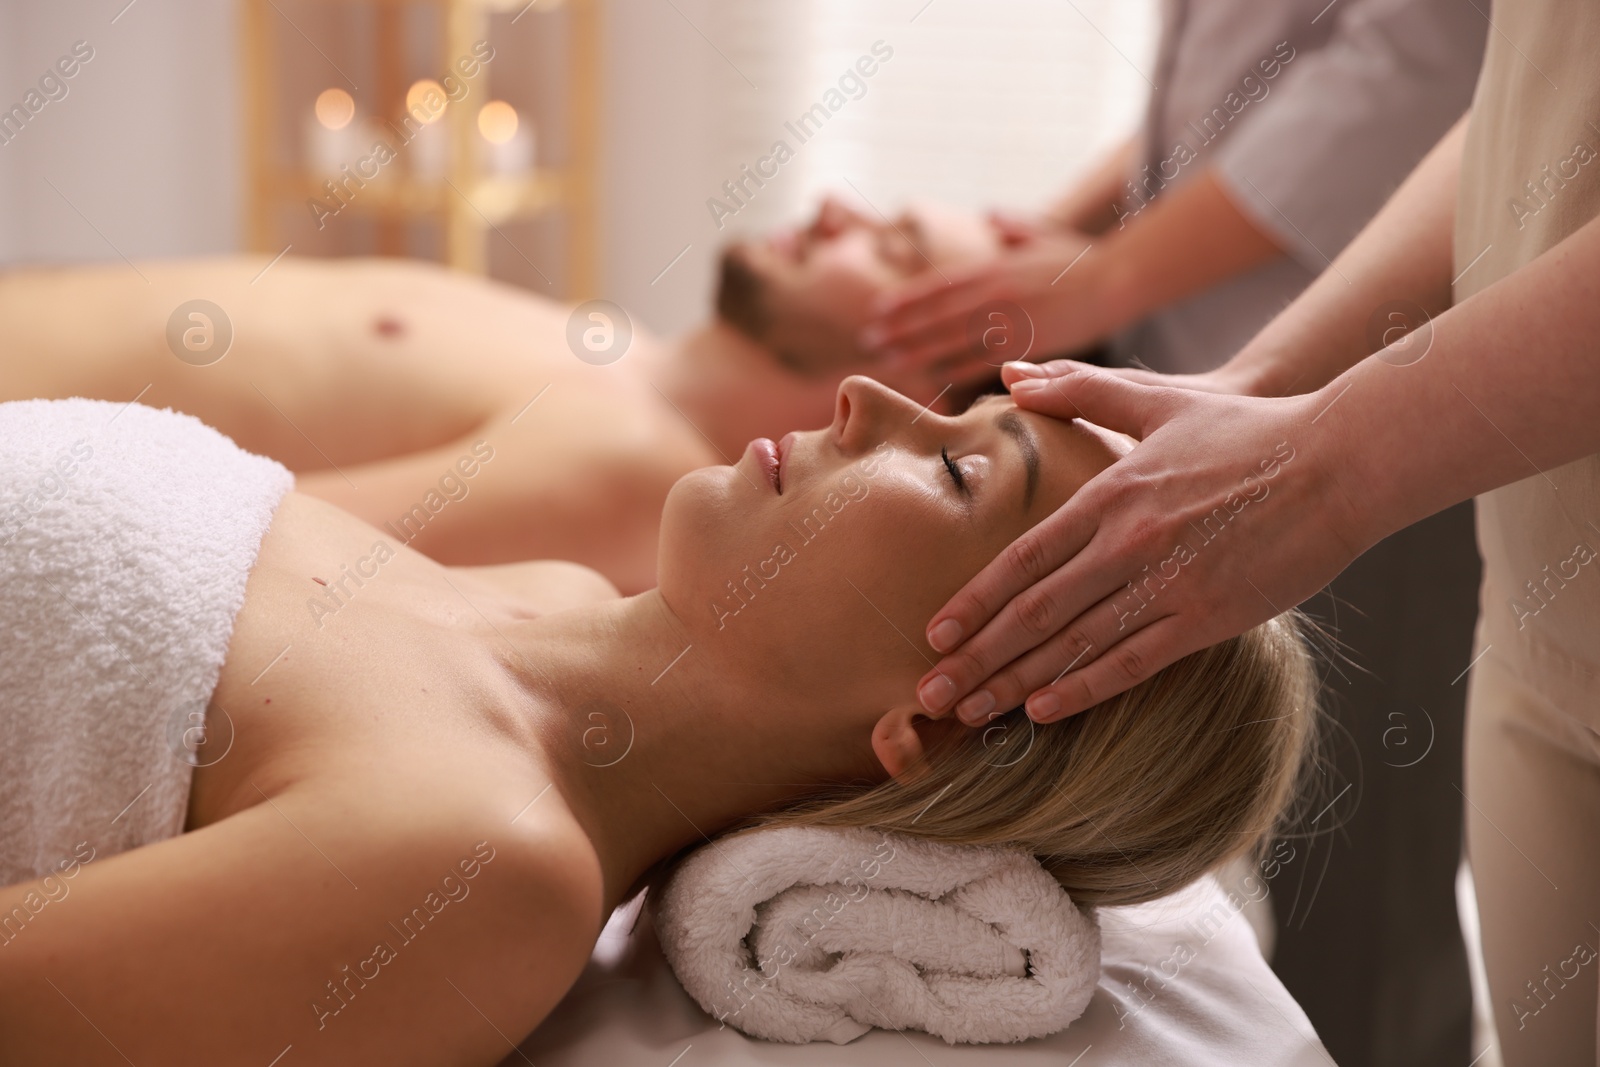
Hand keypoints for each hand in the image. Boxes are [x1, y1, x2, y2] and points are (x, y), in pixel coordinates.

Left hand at [859, 229, 1111, 381]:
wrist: (1114, 281)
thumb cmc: (1079, 259)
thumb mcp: (1041, 233)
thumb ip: (1011, 226)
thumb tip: (989, 215)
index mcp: (992, 266)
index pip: (938, 285)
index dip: (905, 299)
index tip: (878, 310)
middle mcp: (993, 292)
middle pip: (936, 315)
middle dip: (900, 329)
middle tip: (869, 341)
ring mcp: (1008, 320)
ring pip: (951, 340)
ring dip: (916, 352)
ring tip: (888, 362)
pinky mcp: (1026, 344)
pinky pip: (981, 362)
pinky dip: (954, 372)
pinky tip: (932, 381)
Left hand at [914, 360, 1371, 724]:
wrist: (1341, 462)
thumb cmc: (1249, 430)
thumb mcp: (1158, 400)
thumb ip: (1081, 391)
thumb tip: (1013, 378)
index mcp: (1110, 495)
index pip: (1022, 560)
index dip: (974, 602)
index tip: (935, 634)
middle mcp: (1127, 544)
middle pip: (1033, 612)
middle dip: (977, 657)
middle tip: (931, 693)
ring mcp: (1168, 585)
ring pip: (1073, 646)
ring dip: (1015, 683)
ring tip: (970, 712)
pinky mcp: (1209, 617)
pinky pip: (1132, 663)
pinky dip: (1083, 689)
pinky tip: (1043, 711)